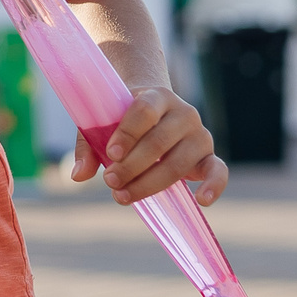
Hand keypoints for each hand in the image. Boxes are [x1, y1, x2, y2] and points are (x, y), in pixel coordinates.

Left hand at [68, 85, 227, 206]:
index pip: (144, 111)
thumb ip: (88, 145)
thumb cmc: (122, 119)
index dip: (127, 133)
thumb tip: (77, 175)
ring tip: (123, 195)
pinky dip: (214, 186)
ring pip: (178, 163)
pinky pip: (218, 171)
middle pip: (159, 142)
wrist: (154, 112)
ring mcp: (199, 135)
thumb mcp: (102, 123)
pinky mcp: (209, 157)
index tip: (110, 155)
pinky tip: (201, 200)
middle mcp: (183, 113)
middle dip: (132, 166)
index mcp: (156, 96)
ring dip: (149, 183)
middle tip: (110, 181)